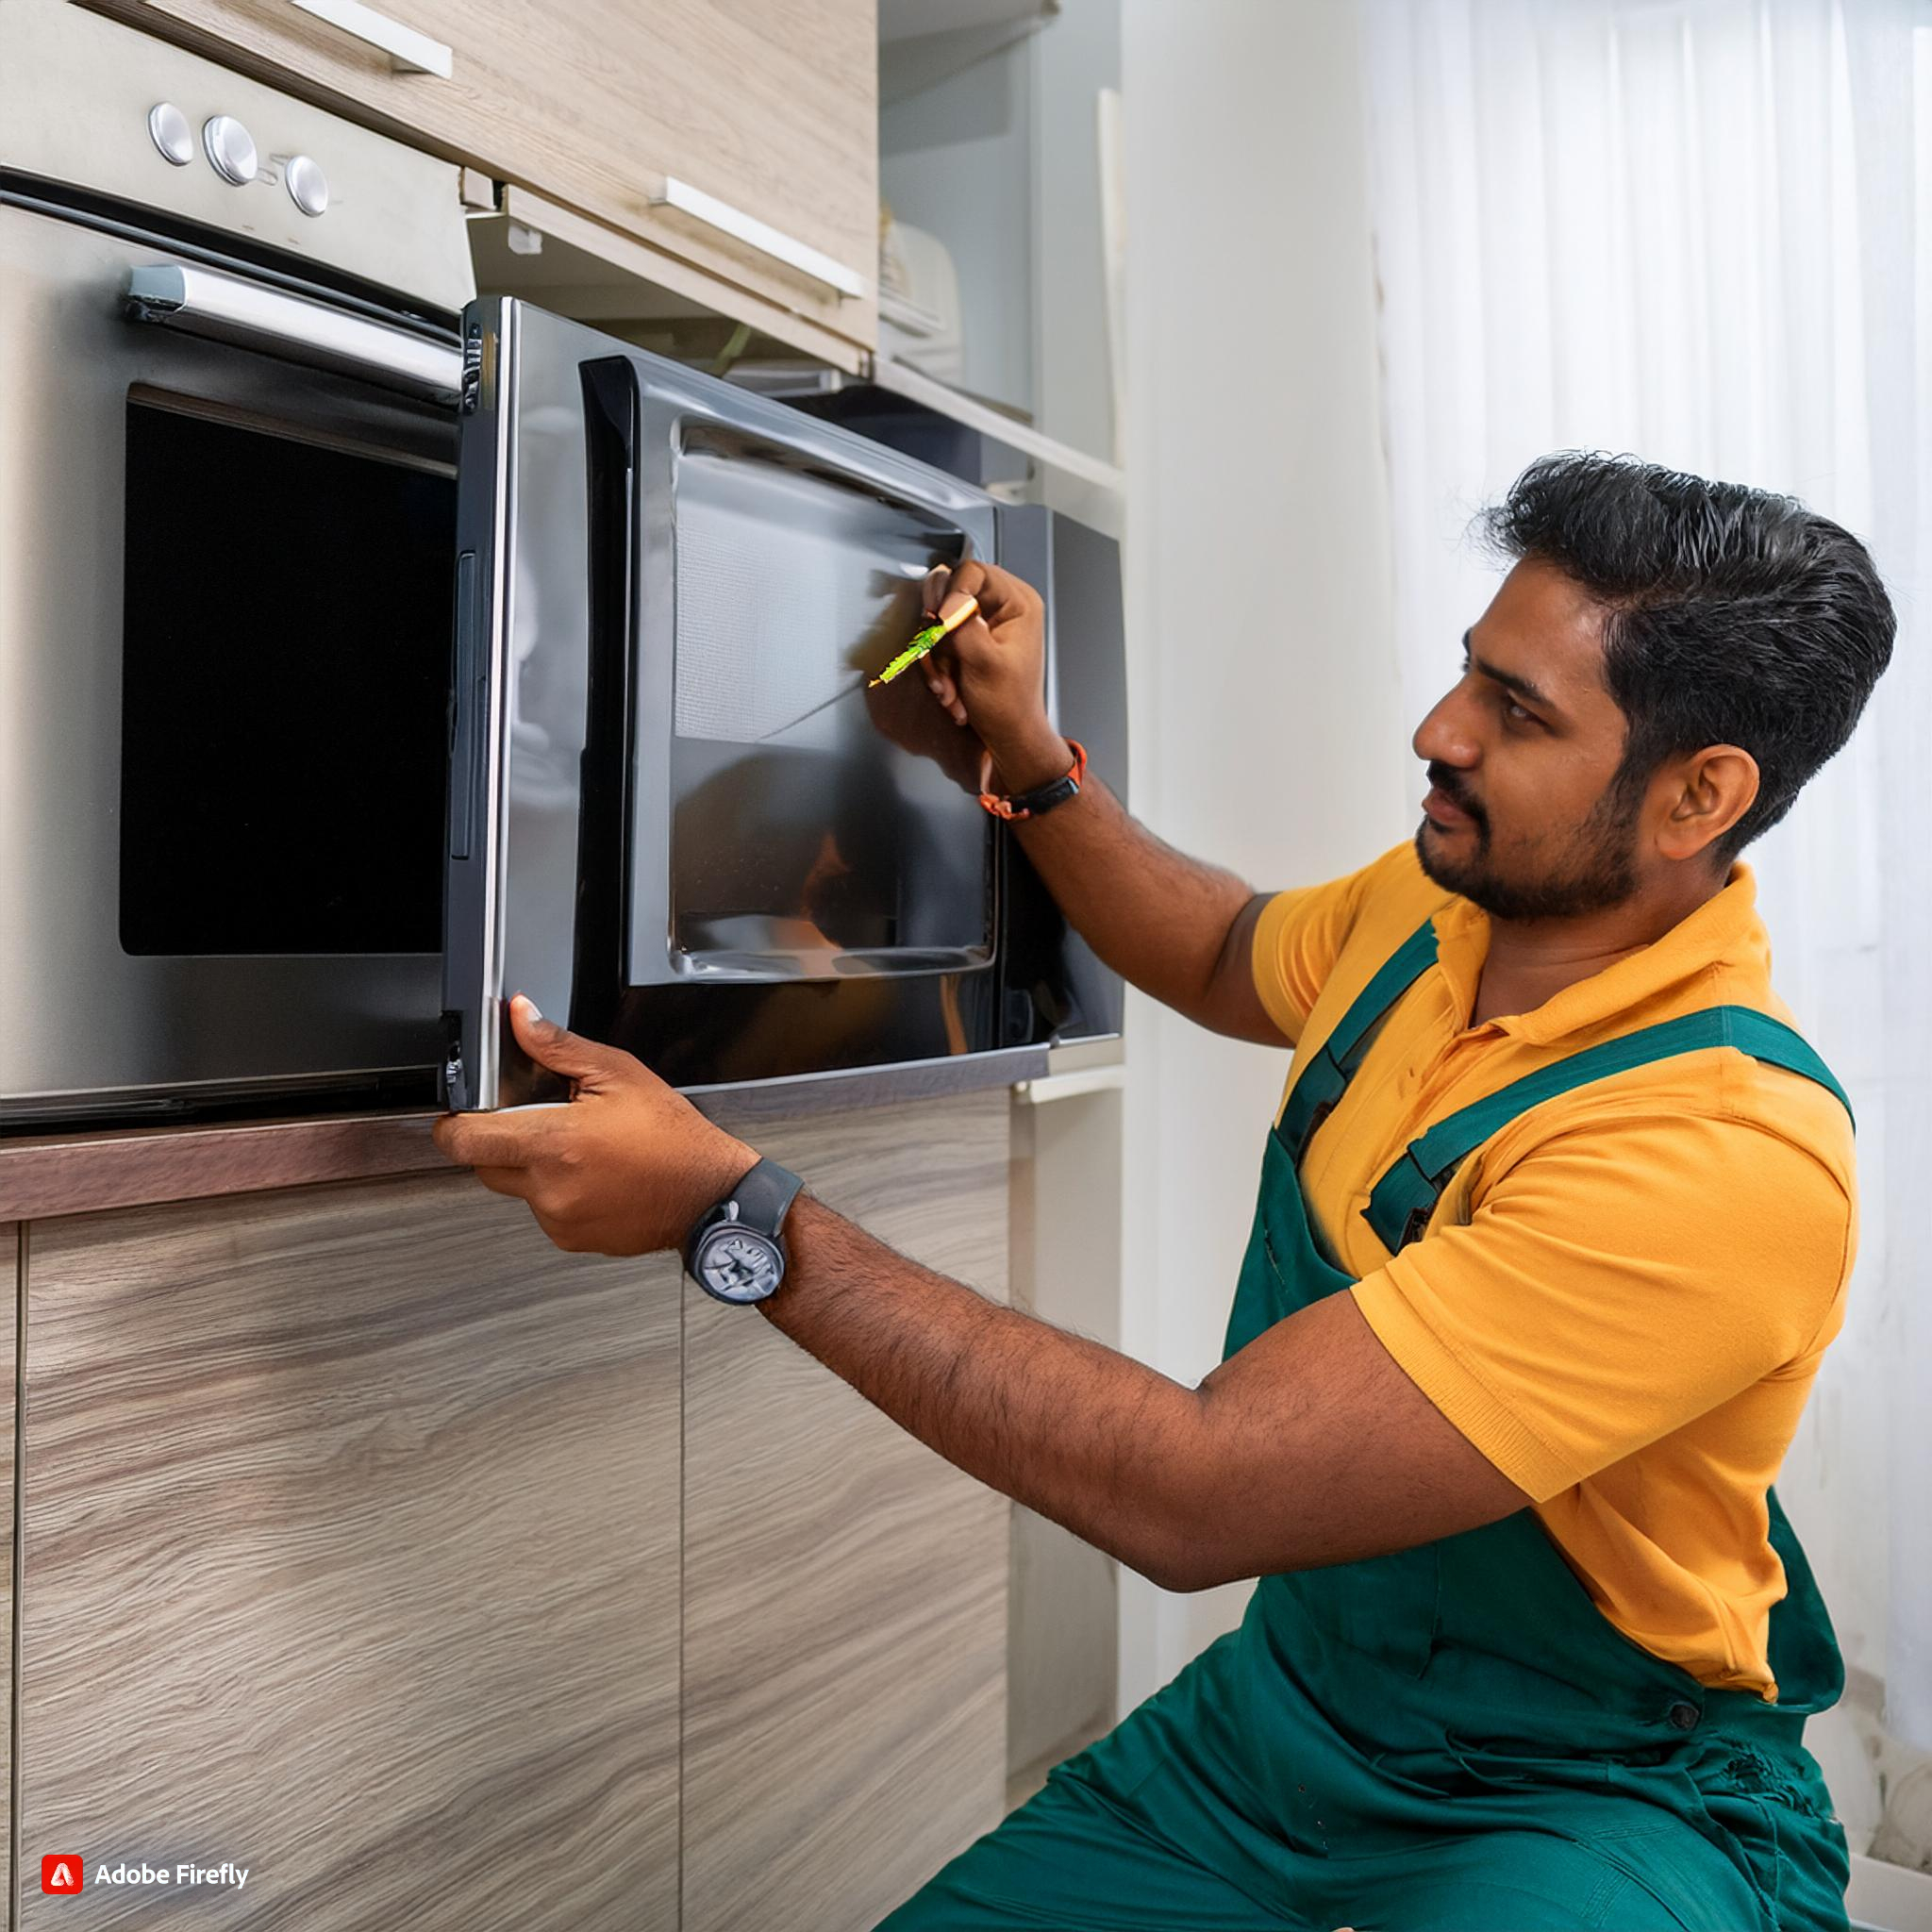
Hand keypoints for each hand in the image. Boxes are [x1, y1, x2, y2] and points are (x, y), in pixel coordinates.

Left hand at [431, 996, 758, 1255]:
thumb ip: (557, 1046)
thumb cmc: (673, 1137)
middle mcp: (550, 1188)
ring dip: (531, 1168)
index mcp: (555, 1142)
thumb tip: (521, 1016)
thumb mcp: (618, 1073)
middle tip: (537, 1122)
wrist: (709, 1193)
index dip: (453, 1124)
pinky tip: (590, 1174)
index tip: (460, 1114)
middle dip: (499, 1140)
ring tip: (577, 1150)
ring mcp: (558, 1218)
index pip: (465, 1141)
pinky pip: (542, 1211)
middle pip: (484, 1164)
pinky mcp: (570, 1238)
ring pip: (515, 1188)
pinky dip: (555, 1193)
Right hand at [919, 561, 1070, 790]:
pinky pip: (938, 643)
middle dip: (938, 633)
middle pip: (949, 594)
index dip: (951, 593)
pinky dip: (937, 668)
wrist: (1009, 737)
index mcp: (1018, 602)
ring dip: (936, 659)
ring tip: (948, 690)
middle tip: (937, 658)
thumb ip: (964, 626)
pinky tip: (950, 692)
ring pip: (938, 622)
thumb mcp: (985, 663)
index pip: (973, 572)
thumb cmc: (1008, 705)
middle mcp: (1001, 606)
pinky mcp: (967, 642)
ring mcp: (982, 624)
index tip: (940, 622)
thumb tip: (944, 603)